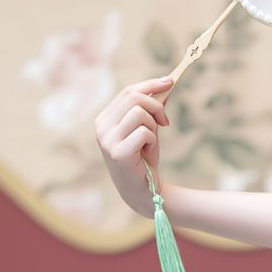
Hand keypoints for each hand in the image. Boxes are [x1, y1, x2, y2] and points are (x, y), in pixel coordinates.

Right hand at [94, 73, 173, 215]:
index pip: (127, 91)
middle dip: (156, 106)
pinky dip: (153, 141)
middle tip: (165, 122)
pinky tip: (148, 154)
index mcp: (105, 119)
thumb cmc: (144, 158)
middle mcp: (101, 127)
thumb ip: (150, 108)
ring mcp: (107, 140)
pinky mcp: (118, 153)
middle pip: (134, 97)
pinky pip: (144, 132)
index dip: (150, 84)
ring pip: (139, 113)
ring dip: (154, 127)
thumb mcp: (146, 129)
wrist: (143, 190)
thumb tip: (166, 83)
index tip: (170, 81)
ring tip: (152, 143)